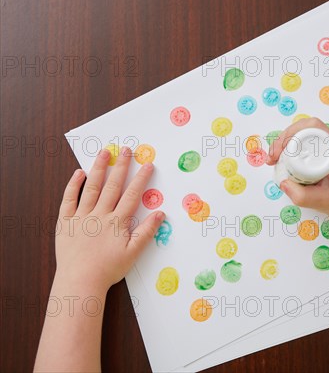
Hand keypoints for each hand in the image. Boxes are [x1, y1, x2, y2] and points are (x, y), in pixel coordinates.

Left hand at [55, 147, 164, 292]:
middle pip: (112, 186)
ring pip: (91, 187)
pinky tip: (78, 173)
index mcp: (117, 222)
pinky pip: (68, 199)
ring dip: (98, 168)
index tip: (148, 165)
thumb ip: (146, 232)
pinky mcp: (65, 222)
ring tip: (104, 153)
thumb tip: (160, 214)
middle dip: (121, 166)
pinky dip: (73, 185)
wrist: (80, 281)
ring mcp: (81, 216)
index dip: (141, 179)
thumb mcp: (133, 253)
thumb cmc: (108, 270)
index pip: (132, 195)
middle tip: (126, 150)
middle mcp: (100, 214)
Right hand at [266, 117, 328, 216]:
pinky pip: (305, 137)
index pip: (313, 127)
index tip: (280, 152)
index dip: (292, 134)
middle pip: (305, 126)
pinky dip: (290, 144)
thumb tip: (283, 182)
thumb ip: (302, 196)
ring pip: (303, 130)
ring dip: (285, 141)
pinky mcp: (324, 145)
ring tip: (275, 159)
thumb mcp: (320, 201)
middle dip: (284, 138)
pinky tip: (282, 157)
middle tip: (273, 157)